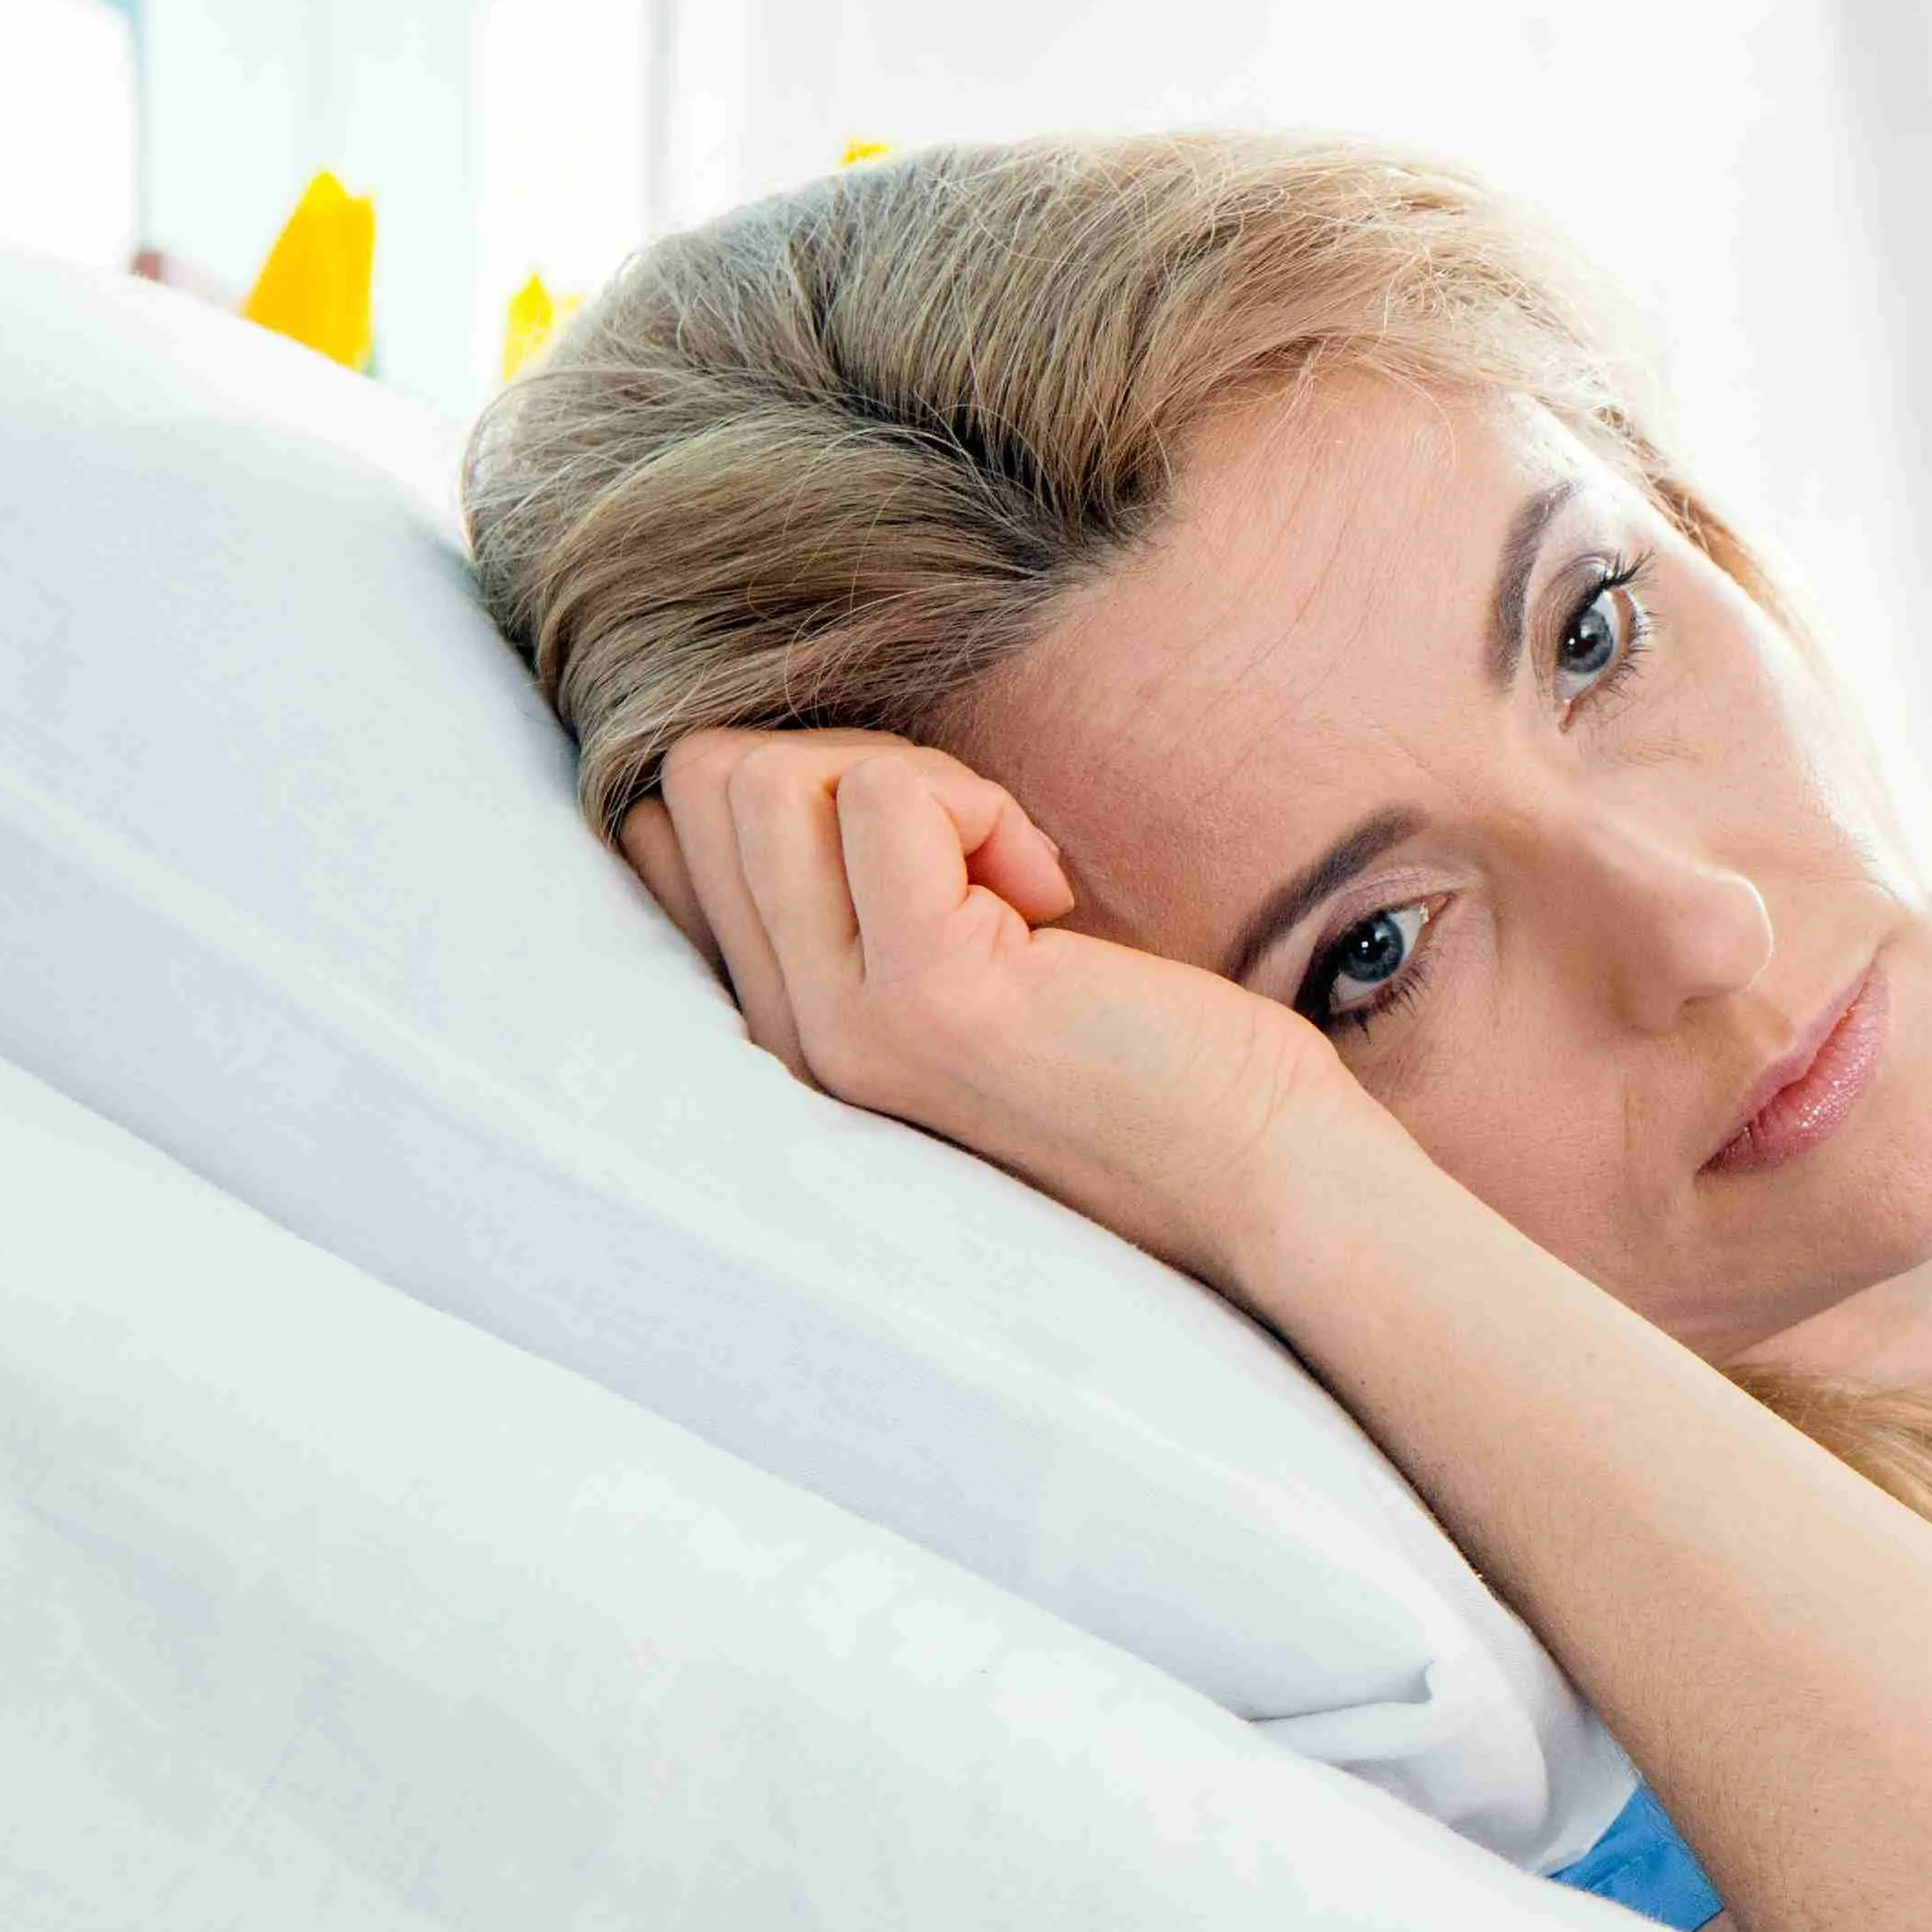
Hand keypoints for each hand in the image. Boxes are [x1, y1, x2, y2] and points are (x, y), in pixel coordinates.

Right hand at [624, 727, 1368, 1281]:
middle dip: (856, 760)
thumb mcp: (963, 959)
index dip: (811, 785)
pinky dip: (980, 803)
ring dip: (915, 778)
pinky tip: (1054, 898)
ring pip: (762, 774)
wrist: (1262, 1173)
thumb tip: (800, 757)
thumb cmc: (1147, 1050)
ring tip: (1012, 875)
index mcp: (784, 1023)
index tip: (934, 856)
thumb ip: (863, 892)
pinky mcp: (928, 994)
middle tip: (980, 850)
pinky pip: (887, 795)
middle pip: (704, 779)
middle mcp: (783, 1035)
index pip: (669, 826)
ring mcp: (841, 1022)